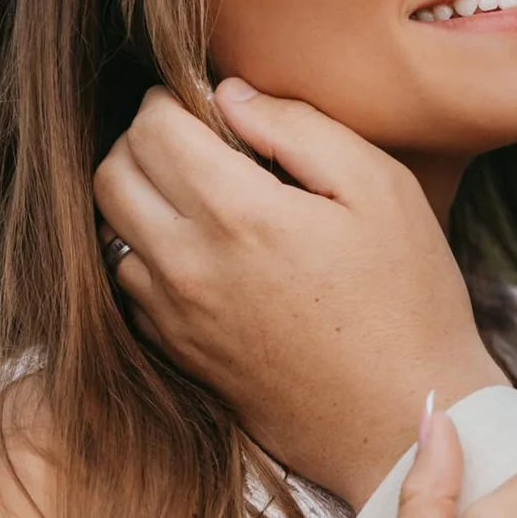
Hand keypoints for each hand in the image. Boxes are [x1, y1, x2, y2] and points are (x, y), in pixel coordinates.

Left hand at [93, 81, 504, 505]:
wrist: (398, 422)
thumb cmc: (406, 302)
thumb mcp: (379, 191)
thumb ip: (298, 128)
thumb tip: (230, 95)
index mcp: (239, 215)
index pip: (151, 128)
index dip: (171, 99)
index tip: (205, 103)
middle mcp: (188, 265)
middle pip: (111, 174)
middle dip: (142, 140)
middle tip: (194, 140)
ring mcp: (174, 316)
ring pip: (110, 229)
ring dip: (139, 197)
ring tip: (197, 193)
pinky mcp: (176, 352)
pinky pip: (129, 284)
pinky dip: (147, 252)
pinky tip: (201, 250)